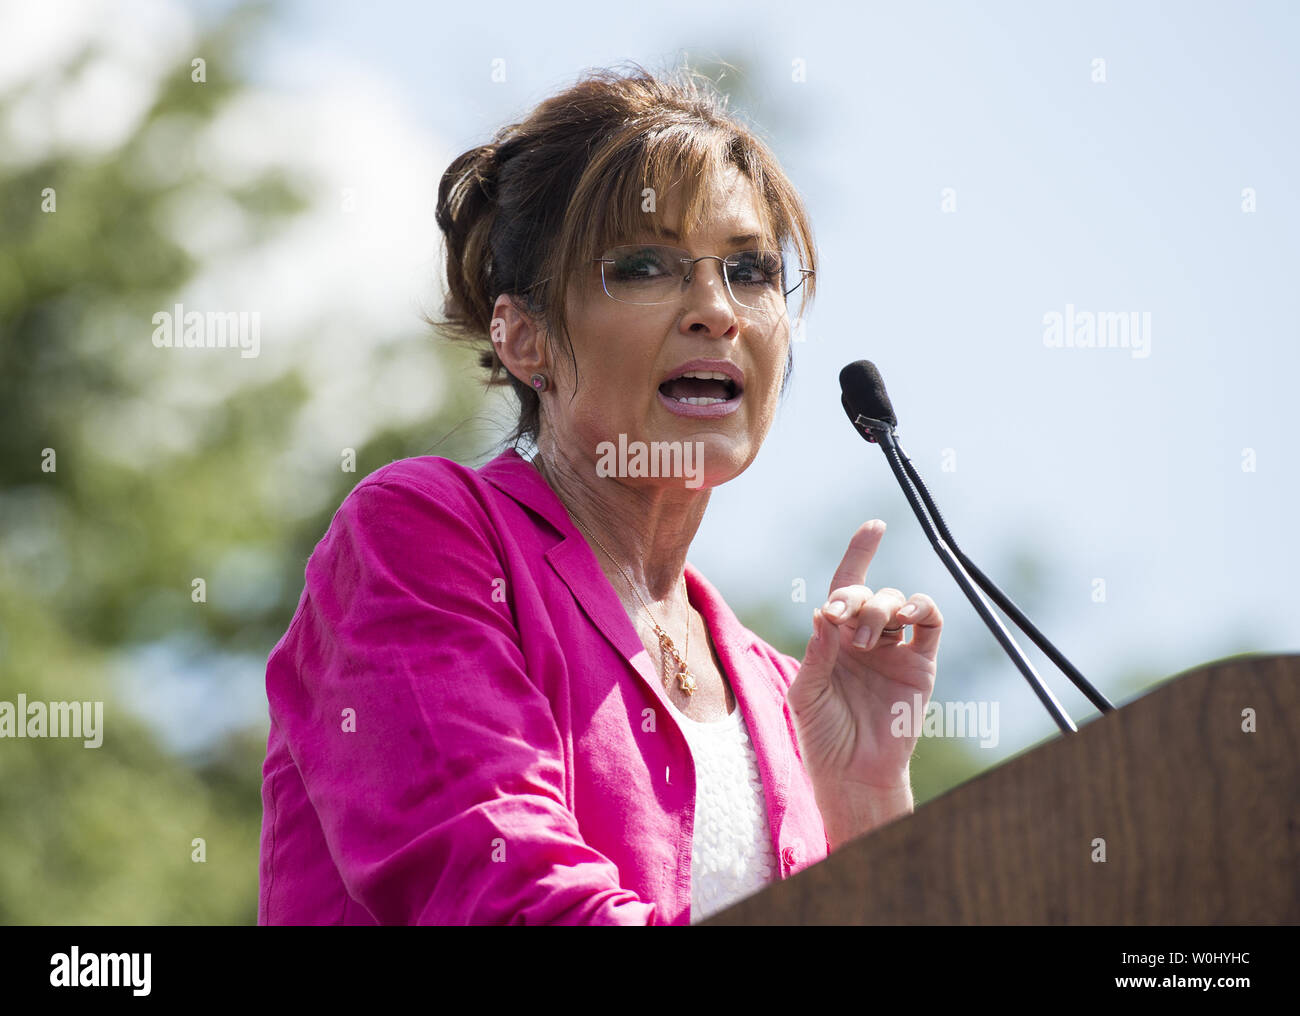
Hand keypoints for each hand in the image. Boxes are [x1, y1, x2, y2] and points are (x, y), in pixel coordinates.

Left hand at [787, 520, 941, 841]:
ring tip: (866, 638)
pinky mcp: (921, 664)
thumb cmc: (822, 735)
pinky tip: (906, 614)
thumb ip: (816, 652)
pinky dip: (921, 608)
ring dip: (879, 608)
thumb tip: (825, 611)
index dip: (860, 553)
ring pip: (896, 600)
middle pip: (866, 591)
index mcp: (834, 637)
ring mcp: (896, 649)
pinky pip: (930, 623)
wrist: (852, 772)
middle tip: (842, 623)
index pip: (846, 584)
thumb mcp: (804, 692)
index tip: (876, 526)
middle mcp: (866, 637)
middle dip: (853, 597)